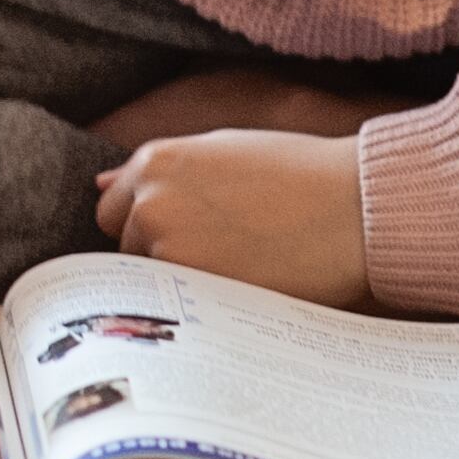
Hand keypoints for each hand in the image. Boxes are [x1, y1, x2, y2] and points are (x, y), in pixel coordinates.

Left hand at [93, 127, 371, 306]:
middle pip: (124, 248)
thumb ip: (161, 170)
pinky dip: (199, 303)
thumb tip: (102, 183)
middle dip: (158, 253)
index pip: (114, 208)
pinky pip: (178, 306)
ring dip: (180, 280)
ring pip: (151, 281)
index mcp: (154, 163)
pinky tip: (241, 286)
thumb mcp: (222, 151)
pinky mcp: (196, 290)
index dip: (147, 222)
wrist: (356, 207)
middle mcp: (150, 204)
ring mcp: (170, 251)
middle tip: (220, 249)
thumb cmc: (299, 173)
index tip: (186, 230)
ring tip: (239, 265)